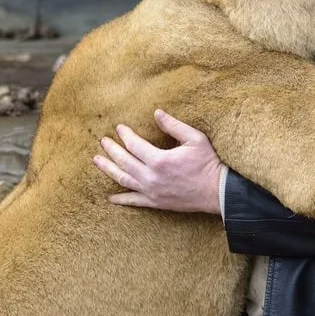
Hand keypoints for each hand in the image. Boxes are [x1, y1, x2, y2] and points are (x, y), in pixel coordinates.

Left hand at [93, 109, 223, 213]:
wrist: (217, 191)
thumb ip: (173, 126)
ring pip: (123, 180)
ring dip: (108, 170)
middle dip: (111, 150)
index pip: (134, 144)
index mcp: (159, 159)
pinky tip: (111, 197)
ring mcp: (152, 191)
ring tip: (98, 161)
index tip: (119, 127)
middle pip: (124, 161)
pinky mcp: (156, 202)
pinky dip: (121, 199)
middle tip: (103, 142)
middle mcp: (151, 177)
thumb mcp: (194, 139)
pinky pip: (134, 201)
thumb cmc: (208, 163)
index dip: (125, 135)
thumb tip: (157, 113)